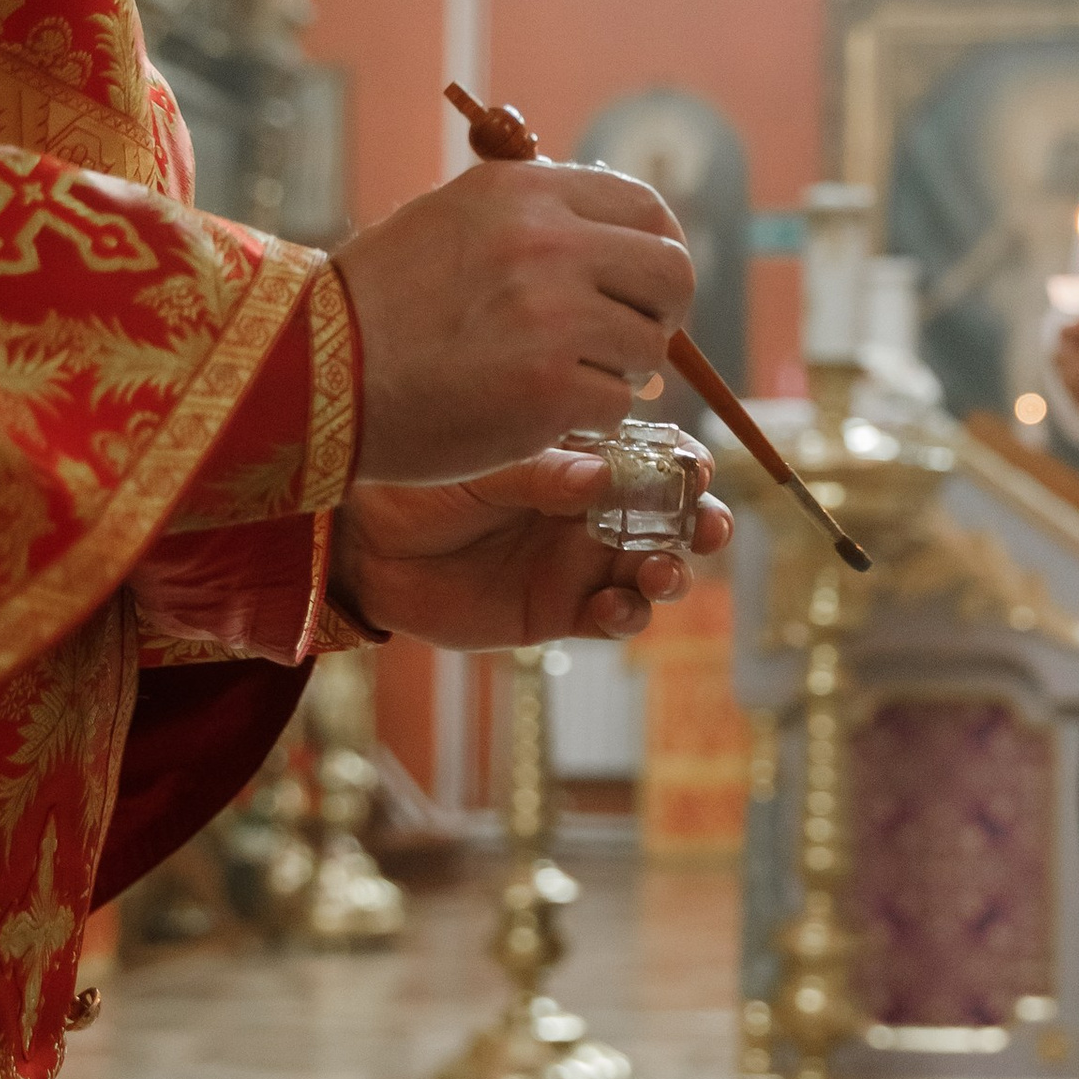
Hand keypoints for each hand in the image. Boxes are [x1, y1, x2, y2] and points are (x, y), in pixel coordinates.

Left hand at [331, 441, 727, 647]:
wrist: (370, 545)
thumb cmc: (426, 484)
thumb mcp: (486, 468)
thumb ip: (543, 475)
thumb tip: (606, 475)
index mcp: (585, 461)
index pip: (654, 459)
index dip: (686, 465)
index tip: (698, 469)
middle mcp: (595, 511)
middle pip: (672, 519)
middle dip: (702, 523)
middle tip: (708, 529)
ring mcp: (581, 564)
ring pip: (654, 571)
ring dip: (672, 572)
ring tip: (657, 571)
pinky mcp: (560, 612)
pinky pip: (614, 619)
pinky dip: (626, 616)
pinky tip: (610, 609)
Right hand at [335, 158, 694, 483]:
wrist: (310, 374)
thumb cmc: (378, 304)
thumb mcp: (453, 220)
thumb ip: (535, 218)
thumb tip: (618, 238)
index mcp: (526, 192)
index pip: (647, 207)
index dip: (655, 252)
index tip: (639, 285)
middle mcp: (548, 243)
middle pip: (673, 273)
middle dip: (660, 313)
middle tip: (626, 340)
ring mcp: (554, 318)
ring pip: (649, 347)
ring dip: (618, 371)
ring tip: (561, 378)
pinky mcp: (551, 391)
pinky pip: (615, 406)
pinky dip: (585, 418)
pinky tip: (534, 412)